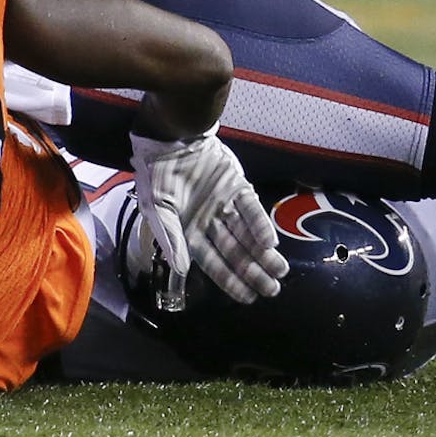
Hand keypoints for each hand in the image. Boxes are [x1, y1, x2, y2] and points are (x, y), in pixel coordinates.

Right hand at [126, 129, 288, 308]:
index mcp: (189, 231)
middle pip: (235, 252)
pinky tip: (270, 243)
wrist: (170, 139)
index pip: (213, 262)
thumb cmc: (157, 176)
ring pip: (247, 234)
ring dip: (263, 253)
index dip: (230, 280)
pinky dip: (260, 225)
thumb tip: (182, 269)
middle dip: (253, 271)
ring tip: (279, 271)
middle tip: (272, 289)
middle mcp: (210, 222)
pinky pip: (251, 210)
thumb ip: (171, 239)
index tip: (247, 297)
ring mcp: (226, 205)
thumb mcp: (157, 210)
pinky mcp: (238, 187)